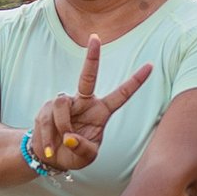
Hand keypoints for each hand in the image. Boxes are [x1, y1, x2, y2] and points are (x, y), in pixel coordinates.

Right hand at [30, 35, 152, 173]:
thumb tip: (70, 137)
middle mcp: (84, 102)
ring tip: (61, 144)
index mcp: (101, 111)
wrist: (50, 157)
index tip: (150, 66)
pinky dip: (48, 138)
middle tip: (95, 38)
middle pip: (88, 77)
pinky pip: (46, 120)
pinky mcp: (46, 108)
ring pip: (61, 106)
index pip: (121, 94)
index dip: (135, 82)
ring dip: (61, 126)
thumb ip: (83, 148)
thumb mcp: (86, 157)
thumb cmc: (74, 153)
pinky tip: (50, 150)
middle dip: (92, 57)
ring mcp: (64, 103)